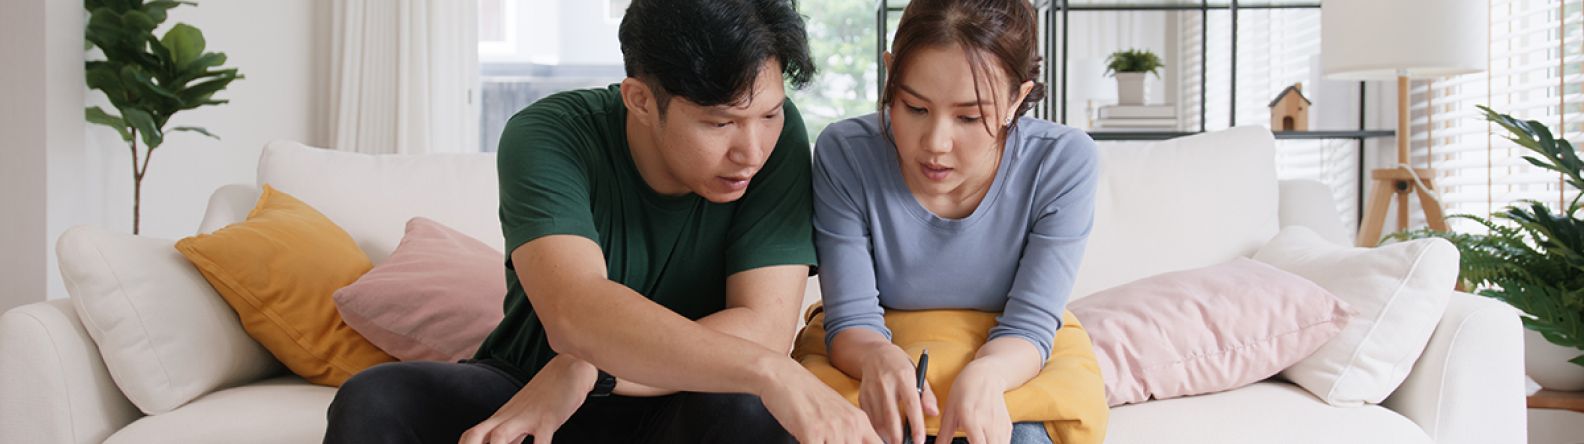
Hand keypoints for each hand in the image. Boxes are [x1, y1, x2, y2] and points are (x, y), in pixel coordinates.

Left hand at [459, 357, 595, 443]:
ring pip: (500, 435)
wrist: (570, 367)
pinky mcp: (549, 418)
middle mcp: (510, 416)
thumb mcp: (525, 416)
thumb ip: (513, 436)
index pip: (473, 435)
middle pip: (476, 434)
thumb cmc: (548, 394)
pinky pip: (541, 440)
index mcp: (502, 417)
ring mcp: (528, 416)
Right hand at [758, 357, 883, 443]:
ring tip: (814, 439)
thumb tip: (853, 441)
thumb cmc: (806, 395)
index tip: (848, 442)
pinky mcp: (813, 432)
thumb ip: (850, 432)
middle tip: (826, 440)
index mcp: (860, 421)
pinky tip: (803, 441)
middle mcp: (851, 425)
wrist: (782, 375)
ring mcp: (833, 429)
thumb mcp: (836, 412)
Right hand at [857, 344, 939, 443]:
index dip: (916, 425)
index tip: (919, 440)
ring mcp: (872, 390)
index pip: (911, 404)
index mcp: (904, 377)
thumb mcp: (918, 374)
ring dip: (887, 434)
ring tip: (895, 441)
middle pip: (891, 415)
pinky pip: (869, 417)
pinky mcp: (862, 396)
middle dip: (897, 436)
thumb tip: (933, 413)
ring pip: (878, 419)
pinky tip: (884, 433)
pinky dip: (876, 428)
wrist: (875, 354)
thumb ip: (927, 395)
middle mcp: (886, 383)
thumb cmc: (901, 366)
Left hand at [934, 364, 1011, 443]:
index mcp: (973, 420)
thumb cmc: (964, 391)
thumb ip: (944, 435)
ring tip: (977, 442)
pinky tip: (986, 442)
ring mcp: (1000, 426)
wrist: (986, 376)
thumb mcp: (949, 411)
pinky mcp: (1007, 426)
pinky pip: (1005, 443)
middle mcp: (990, 424)